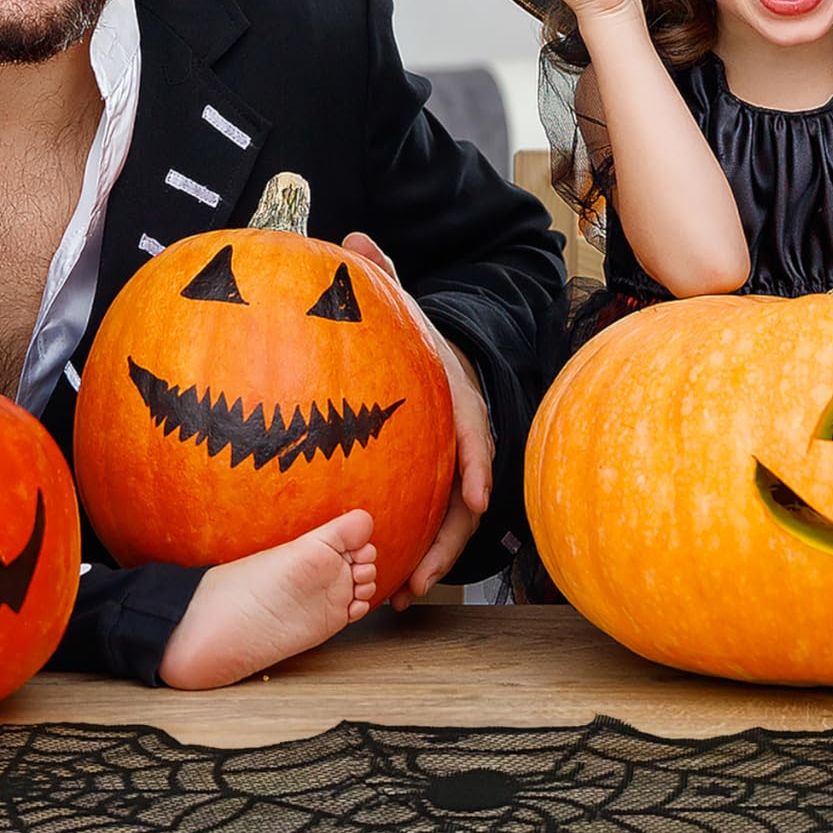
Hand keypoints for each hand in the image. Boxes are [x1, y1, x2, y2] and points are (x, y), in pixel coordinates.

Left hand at [342, 231, 492, 608]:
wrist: (436, 365)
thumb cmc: (418, 340)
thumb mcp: (404, 305)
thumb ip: (382, 277)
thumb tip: (355, 237)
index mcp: (458, 402)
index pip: (474, 432)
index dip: (477, 465)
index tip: (473, 496)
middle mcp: (459, 446)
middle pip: (464, 501)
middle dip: (449, 541)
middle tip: (423, 575)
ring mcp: (445, 474)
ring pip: (447, 527)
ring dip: (428, 562)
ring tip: (399, 595)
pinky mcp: (427, 492)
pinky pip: (423, 528)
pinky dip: (408, 557)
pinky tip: (378, 590)